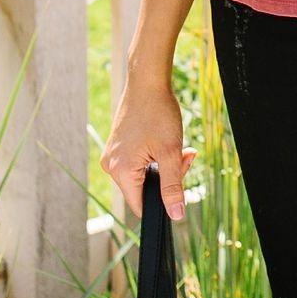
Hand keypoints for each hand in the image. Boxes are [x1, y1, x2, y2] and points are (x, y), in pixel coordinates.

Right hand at [103, 77, 192, 222]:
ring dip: (165, 165)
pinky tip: (166, 142)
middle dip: (169, 177)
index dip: (162, 201)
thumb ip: (173, 187)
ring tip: (178, 147)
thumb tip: (176, 215)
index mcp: (120, 171)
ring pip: (144, 175)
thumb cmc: (158, 113)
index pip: (141, 205)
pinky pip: (139, 163)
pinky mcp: (119, 147)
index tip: (179, 184)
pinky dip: (156, 157)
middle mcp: (111, 166)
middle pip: (144, 189)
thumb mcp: (170, 152)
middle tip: (185, 156)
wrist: (147, 82)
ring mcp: (113, 155)